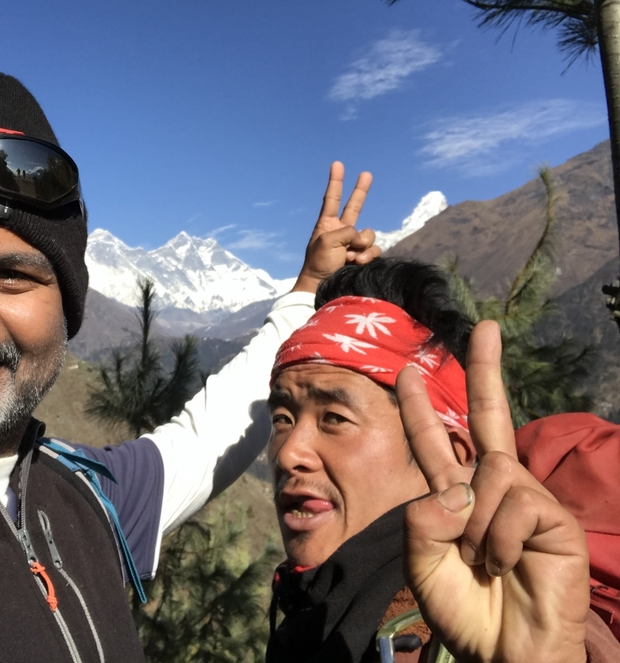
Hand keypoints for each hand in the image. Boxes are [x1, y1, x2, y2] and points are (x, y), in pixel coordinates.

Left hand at [292, 161, 380, 293]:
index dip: (336, 182)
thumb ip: (347, 231)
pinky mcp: (363, 257)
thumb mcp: (328, 240)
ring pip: (369, 234)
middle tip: (367, 174)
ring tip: (351, 257)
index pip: (332, 198)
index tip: (337, 164)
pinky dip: (368, 255)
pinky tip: (358, 263)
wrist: (322, 288)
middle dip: (361, 191)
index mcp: (327, 224)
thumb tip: (362, 239)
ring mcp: (353, 245)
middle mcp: (341, 232)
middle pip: (354, 206)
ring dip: (363, 244)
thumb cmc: (319, 263)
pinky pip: (374, 250)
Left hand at [395, 321, 588, 662]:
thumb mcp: (422, 558)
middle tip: (486, 327)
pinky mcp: (551, 516)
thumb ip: (424, 517)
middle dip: (485, 369)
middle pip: (487, 417)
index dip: (418, 406)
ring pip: (488, 474)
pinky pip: (511, 505)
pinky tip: (504, 566)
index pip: (434, 439)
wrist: (503, 651)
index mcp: (453, 494)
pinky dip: (496, 541)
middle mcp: (489, 486)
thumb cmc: (463, 607)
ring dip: (473, 525)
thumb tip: (451, 486)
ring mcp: (523, 498)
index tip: (406, 369)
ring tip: (480, 562)